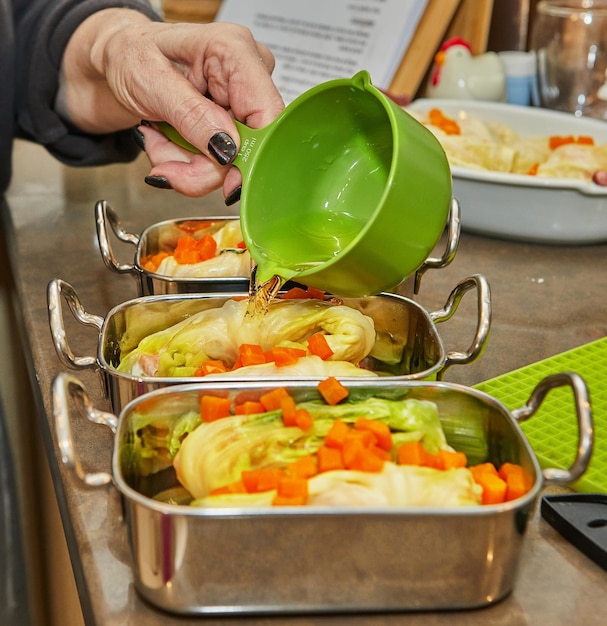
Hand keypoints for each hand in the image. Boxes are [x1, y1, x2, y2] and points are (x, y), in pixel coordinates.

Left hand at [57, 10, 284, 197]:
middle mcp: (246, 75)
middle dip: (203, 166)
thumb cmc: (127, 54)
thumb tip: (226, 147)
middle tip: (165, 166)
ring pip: (229, 162)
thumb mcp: (149, 80)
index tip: (227, 184)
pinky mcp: (231, 124)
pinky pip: (218, 162)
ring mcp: (240, 102)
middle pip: (247, 147)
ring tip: (157, 140)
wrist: (113, 63)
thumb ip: (191, 115)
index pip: (267, 113)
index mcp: (234, 51)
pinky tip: (168, 139)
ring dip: (188, 165)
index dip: (252, 155)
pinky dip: (188, 162)